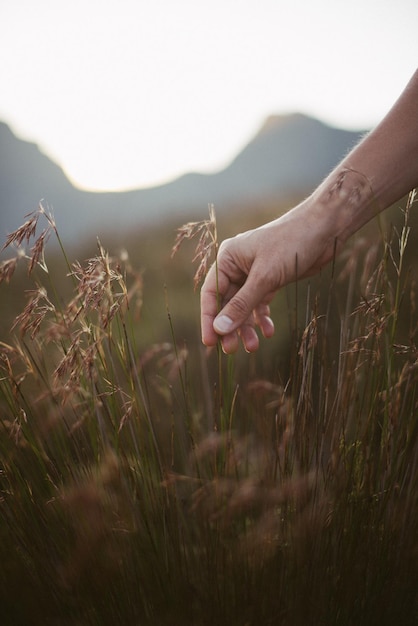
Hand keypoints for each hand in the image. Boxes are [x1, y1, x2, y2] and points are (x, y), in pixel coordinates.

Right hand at [200, 198, 337, 352]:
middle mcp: (237, 266)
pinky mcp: (270, 279)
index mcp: (228, 258)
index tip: (210, 342)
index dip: (209, 318)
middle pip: (227, 302)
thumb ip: (242, 305)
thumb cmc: (291, 244)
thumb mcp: (264, 277)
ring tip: (253, 346)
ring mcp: (254, 274)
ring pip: (244, 306)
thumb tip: (220, 328)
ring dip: (247, 326)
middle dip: (230, 326)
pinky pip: (260, 303)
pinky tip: (268, 331)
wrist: (324, 229)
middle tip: (232, 350)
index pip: (212, 293)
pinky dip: (263, 318)